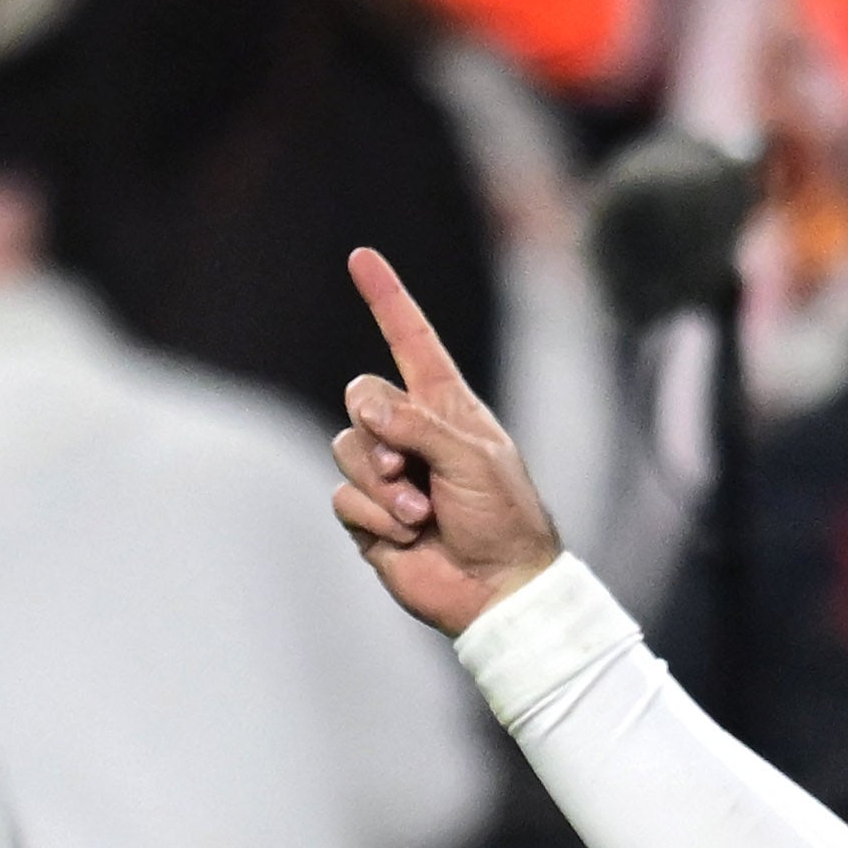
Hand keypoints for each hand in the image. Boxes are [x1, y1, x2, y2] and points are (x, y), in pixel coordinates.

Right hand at [329, 242, 565, 634]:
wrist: (497, 589)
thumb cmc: (504, 518)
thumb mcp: (472, 457)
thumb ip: (417, 423)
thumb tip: (363, 408)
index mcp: (445, 405)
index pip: (409, 339)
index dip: (386, 298)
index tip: (360, 257)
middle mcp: (411, 432)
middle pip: (359, 396)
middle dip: (378, 431)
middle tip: (408, 468)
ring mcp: (387, 475)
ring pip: (346, 449)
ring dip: (382, 486)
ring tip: (422, 513)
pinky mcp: (370, 517)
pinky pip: (344, 498)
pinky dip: (375, 518)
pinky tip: (409, 536)